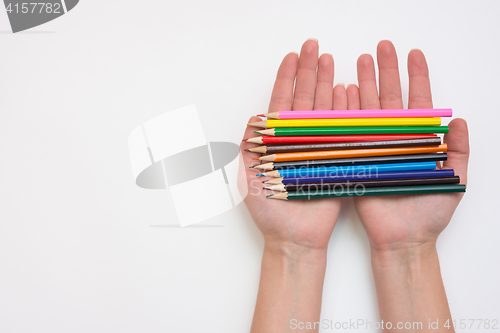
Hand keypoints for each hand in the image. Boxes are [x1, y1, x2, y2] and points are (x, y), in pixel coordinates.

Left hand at [240, 39, 343, 253]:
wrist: (294, 238)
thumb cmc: (269, 212)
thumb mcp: (249, 177)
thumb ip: (249, 146)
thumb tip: (253, 118)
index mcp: (276, 141)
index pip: (282, 102)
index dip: (286, 78)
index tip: (292, 56)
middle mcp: (299, 140)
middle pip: (305, 99)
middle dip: (309, 72)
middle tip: (315, 47)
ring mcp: (319, 147)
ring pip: (325, 110)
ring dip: (328, 85)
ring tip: (333, 61)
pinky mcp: (337, 159)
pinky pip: (342, 130)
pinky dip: (346, 111)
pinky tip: (347, 92)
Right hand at [347, 41, 469, 251]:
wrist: (403, 238)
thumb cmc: (431, 212)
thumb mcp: (455, 180)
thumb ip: (459, 151)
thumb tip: (461, 121)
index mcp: (419, 140)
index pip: (418, 101)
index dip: (417, 76)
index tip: (414, 53)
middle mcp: (394, 138)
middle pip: (390, 99)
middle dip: (386, 71)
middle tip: (381, 47)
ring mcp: (374, 146)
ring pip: (368, 110)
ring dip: (364, 85)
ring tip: (359, 62)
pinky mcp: (356, 159)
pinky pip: (350, 131)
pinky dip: (346, 111)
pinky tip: (344, 92)